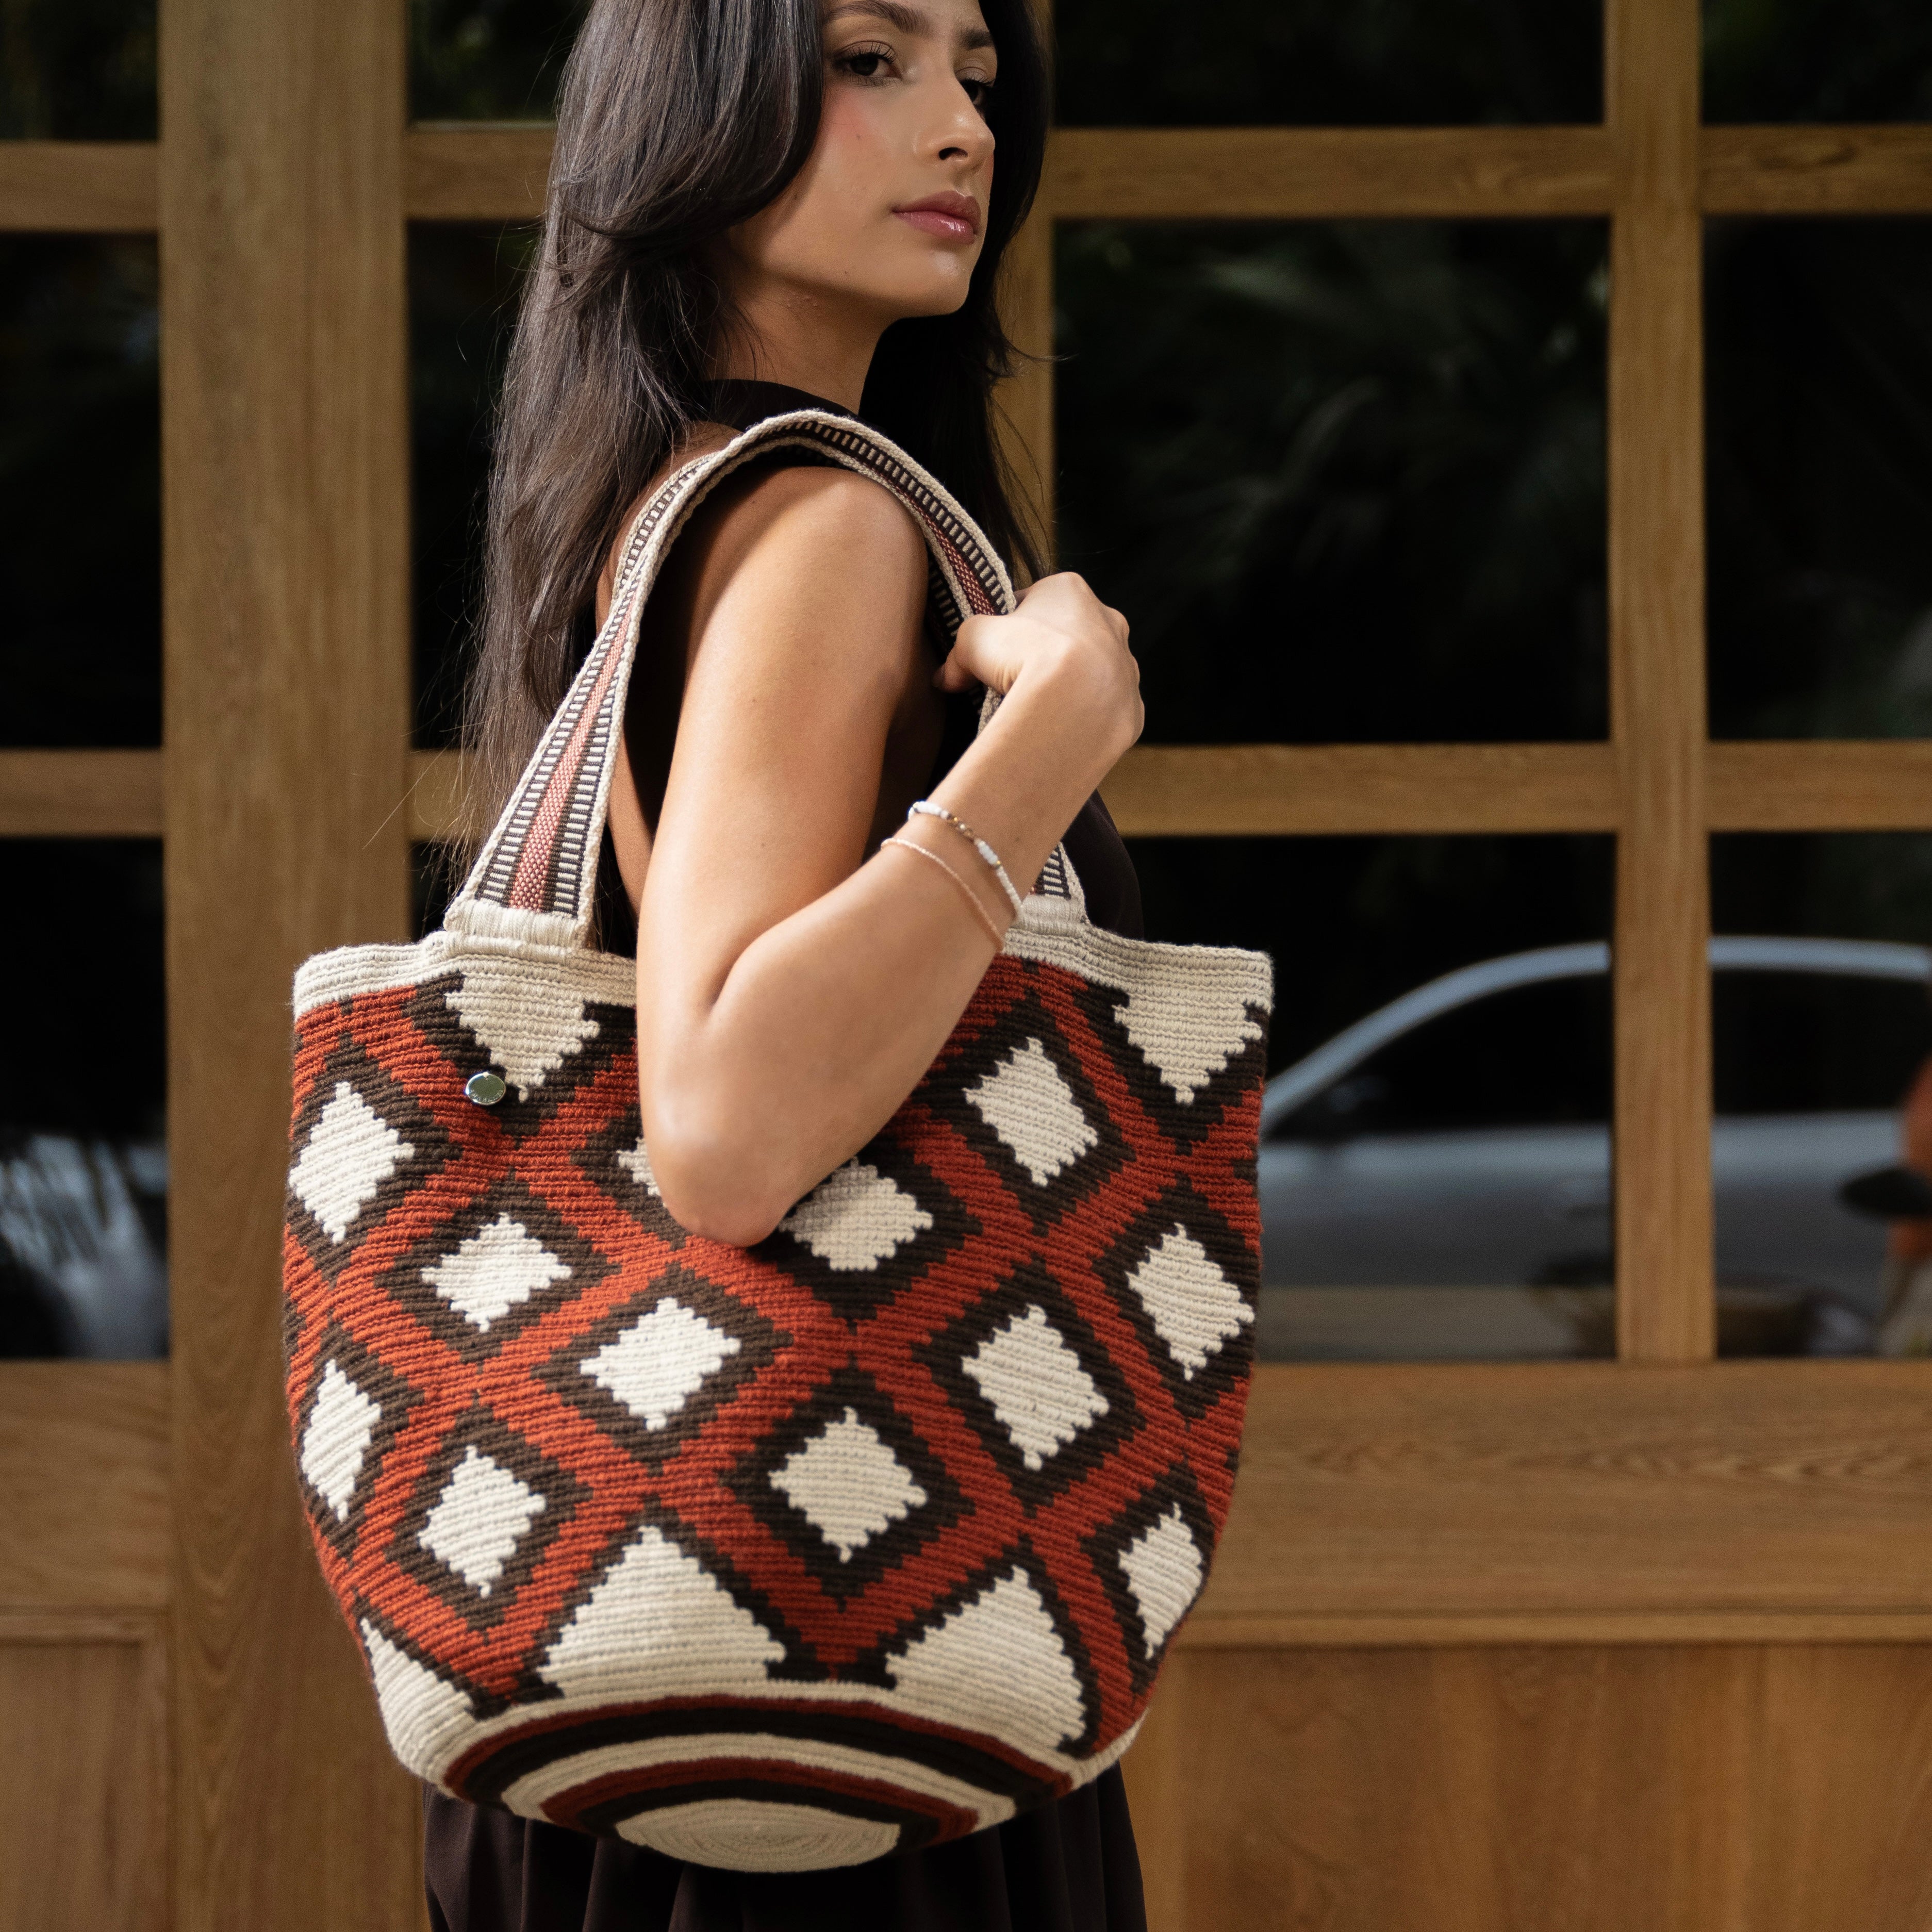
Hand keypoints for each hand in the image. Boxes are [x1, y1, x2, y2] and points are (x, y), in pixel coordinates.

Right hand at [935, 573, 1143, 764]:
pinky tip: (1061, 731)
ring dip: (1068, 688)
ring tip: (1038, 711)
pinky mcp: (1133, 706)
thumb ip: (958, 653)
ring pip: (1091, 674)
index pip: (1034, 601)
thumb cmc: (1022, 654)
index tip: (995, 651)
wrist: (1071, 703)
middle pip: (1068, 636)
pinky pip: (1103, 711)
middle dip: (1044, 655)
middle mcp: (1108, 621)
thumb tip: (945, 679)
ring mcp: (1125, 665)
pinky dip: (1083, 719)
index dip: (1010, 626)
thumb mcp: (971, 639)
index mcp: (1070, 589)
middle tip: (1015, 682)